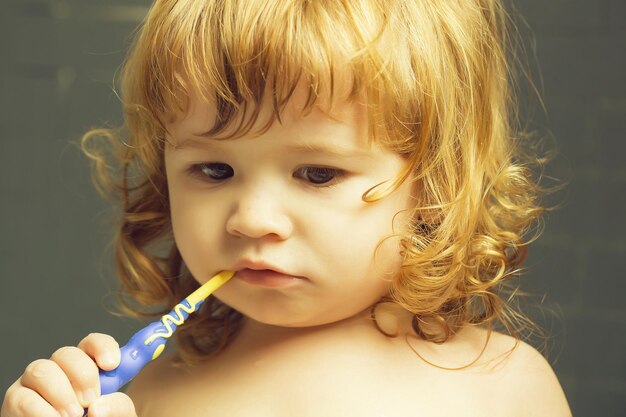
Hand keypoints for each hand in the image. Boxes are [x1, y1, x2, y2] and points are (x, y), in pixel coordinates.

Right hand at [1, 333, 137, 416]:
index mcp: (88, 367)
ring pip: (41, 370)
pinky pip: (22, 397)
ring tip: (74, 416)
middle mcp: (60, 370)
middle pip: (67, 353)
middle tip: (90, 400)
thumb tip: (99, 407)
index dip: (102, 347)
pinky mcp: (16, 400)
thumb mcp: (115, 416)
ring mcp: (36, 383)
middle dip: (82, 374)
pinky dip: (41, 411)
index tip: (112, 364)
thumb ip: (118, 407)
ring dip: (60, 394)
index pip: (93, 343)